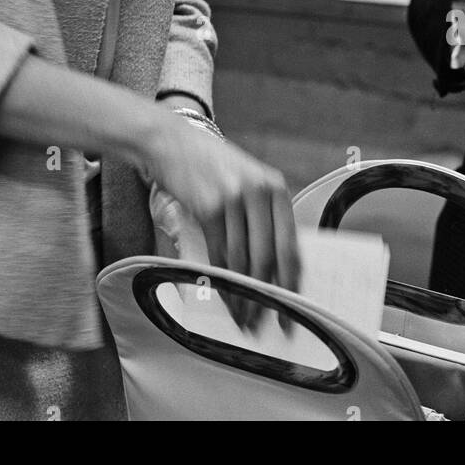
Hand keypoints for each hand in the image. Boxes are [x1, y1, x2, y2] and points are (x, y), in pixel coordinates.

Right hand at [142, 115, 299, 327]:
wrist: (172, 142)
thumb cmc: (210, 165)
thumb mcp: (248, 181)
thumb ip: (263, 217)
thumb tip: (274, 271)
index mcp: (276, 188)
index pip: (291, 246)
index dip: (291, 284)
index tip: (291, 310)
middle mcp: (260, 191)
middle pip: (269, 257)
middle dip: (267, 297)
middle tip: (265, 323)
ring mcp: (235, 198)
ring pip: (244, 260)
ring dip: (243, 295)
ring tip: (243, 318)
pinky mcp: (209, 207)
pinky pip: (220, 254)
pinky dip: (223, 280)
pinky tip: (224, 295)